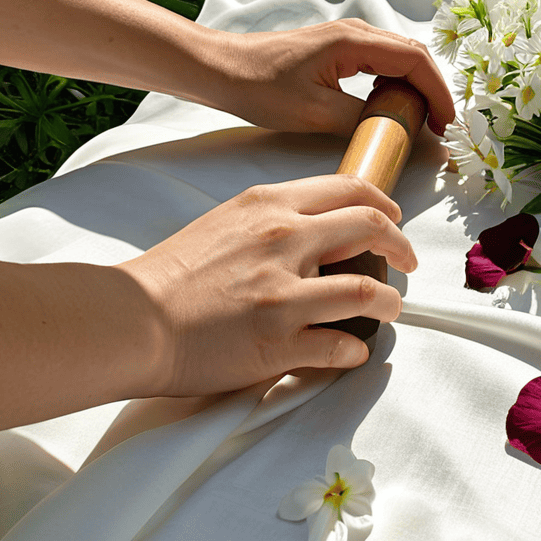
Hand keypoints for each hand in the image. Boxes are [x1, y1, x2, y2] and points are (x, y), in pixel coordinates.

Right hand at [118, 174, 409, 398]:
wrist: (131, 319)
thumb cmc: (175, 273)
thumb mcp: (229, 221)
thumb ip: (277, 218)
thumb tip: (322, 229)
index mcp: (271, 206)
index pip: (351, 189)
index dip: (384, 205)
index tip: (393, 220)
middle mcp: (284, 242)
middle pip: (373, 229)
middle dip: (402, 246)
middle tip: (408, 263)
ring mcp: (283, 294)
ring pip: (368, 291)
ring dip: (389, 303)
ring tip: (389, 310)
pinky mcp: (277, 342)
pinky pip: (340, 346)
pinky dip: (355, 350)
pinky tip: (352, 351)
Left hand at [214, 18, 455, 136]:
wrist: (221, 69)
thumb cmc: (260, 87)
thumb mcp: (315, 113)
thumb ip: (366, 123)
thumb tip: (404, 138)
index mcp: (353, 41)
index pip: (415, 60)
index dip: (437, 92)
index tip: (445, 124)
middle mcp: (356, 32)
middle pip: (413, 55)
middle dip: (432, 91)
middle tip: (437, 128)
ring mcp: (348, 38)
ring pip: (399, 58)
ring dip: (415, 88)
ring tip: (419, 122)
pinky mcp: (339, 49)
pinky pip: (381, 62)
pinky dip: (395, 84)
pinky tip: (390, 108)